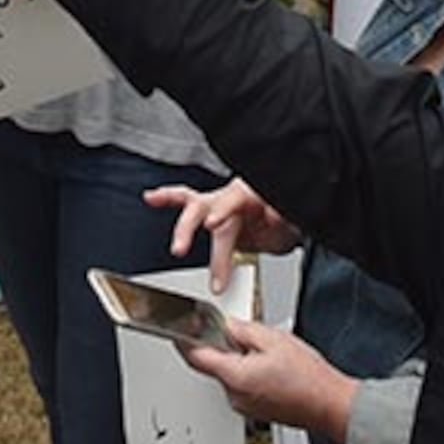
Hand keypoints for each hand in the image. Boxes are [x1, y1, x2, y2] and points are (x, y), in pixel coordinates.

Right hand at [148, 176, 299, 292]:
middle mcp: (230, 195)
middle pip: (205, 206)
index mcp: (251, 194)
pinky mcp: (208, 214)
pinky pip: (186, 203)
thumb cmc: (286, 219)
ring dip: (180, 225)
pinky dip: (167, 198)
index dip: (222, 212)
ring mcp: (217, 203)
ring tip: (163, 226)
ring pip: (192, 204)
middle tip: (180, 248)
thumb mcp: (291, 221)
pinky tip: (151, 197)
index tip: (212, 224)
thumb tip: (274, 216)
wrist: (284, 222)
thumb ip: (283, 218)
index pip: (232, 201)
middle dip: (190, 227)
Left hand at [179, 318, 356, 440]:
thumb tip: (226, 325)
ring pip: (230, 375)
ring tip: (268, 353)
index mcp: (235, 376)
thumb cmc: (308, 378)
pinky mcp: (254, 410)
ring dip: (239, 360)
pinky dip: (249, 373)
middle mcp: (234, 396)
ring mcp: (244, 406)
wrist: (329, 406)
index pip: (196, 356)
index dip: (185, 339)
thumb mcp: (274, 339)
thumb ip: (243, 330)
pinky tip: (272, 367)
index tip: (182, 327)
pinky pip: (242, 386)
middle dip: (224, 346)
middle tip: (245, 333)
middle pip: (215, 364)